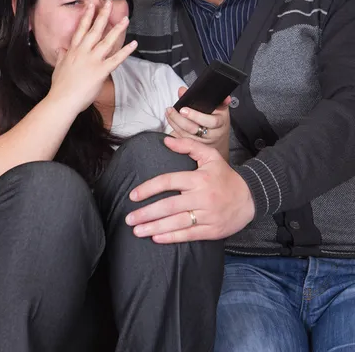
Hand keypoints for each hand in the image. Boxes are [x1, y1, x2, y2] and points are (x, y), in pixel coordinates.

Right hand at [48, 1, 136, 114]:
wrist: (62, 99)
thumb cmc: (60, 86)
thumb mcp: (58, 67)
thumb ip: (62, 56)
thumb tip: (61, 49)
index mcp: (73, 50)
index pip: (81, 29)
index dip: (86, 16)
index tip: (91, 5)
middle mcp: (83, 52)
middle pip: (95, 30)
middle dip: (102, 16)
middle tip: (109, 4)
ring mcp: (93, 60)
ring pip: (107, 41)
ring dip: (117, 29)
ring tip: (125, 19)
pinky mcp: (101, 70)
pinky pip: (116, 59)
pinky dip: (126, 51)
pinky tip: (134, 43)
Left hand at [125, 136, 254, 242]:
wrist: (251, 196)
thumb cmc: (225, 176)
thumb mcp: (210, 155)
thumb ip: (187, 146)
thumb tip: (165, 141)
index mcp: (199, 178)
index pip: (169, 181)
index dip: (149, 188)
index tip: (133, 195)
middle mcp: (202, 197)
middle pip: (169, 206)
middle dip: (147, 213)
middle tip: (129, 218)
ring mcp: (207, 215)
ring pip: (177, 222)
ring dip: (155, 227)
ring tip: (137, 231)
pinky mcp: (212, 230)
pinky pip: (189, 234)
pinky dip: (172, 237)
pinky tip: (156, 238)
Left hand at [166, 87, 230, 159]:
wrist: (219, 136)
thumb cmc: (217, 116)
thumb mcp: (216, 105)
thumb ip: (203, 97)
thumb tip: (183, 90)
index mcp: (220, 122)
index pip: (211, 121)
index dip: (196, 116)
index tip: (183, 109)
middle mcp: (212, 133)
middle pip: (194, 129)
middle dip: (180, 119)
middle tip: (172, 110)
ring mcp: (203, 141)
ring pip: (186, 135)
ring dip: (175, 122)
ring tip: (169, 112)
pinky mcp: (194, 146)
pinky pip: (182, 138)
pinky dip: (174, 128)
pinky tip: (170, 120)